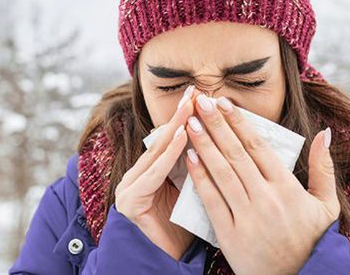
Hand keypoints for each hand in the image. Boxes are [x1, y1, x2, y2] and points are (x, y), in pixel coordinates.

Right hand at [114, 85, 196, 260]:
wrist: (170, 261)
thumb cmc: (186, 226)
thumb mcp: (194, 189)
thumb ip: (197, 166)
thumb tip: (219, 136)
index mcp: (153, 173)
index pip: (173, 140)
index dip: (187, 118)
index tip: (203, 96)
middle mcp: (138, 176)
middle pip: (163, 141)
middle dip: (181, 116)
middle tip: (196, 92)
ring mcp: (131, 187)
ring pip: (158, 153)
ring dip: (176, 129)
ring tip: (192, 109)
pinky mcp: (131, 201)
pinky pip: (154, 174)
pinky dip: (169, 154)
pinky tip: (183, 137)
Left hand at [183, 90, 340, 274]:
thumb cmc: (311, 240)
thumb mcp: (326, 205)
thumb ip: (324, 168)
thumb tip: (325, 134)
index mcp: (287, 188)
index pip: (258, 147)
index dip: (239, 122)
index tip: (224, 102)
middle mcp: (266, 199)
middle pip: (236, 154)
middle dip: (216, 124)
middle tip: (201, 101)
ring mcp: (247, 217)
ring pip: (221, 173)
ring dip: (203, 145)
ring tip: (191, 122)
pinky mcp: (230, 235)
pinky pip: (212, 201)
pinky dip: (200, 178)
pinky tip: (189, 158)